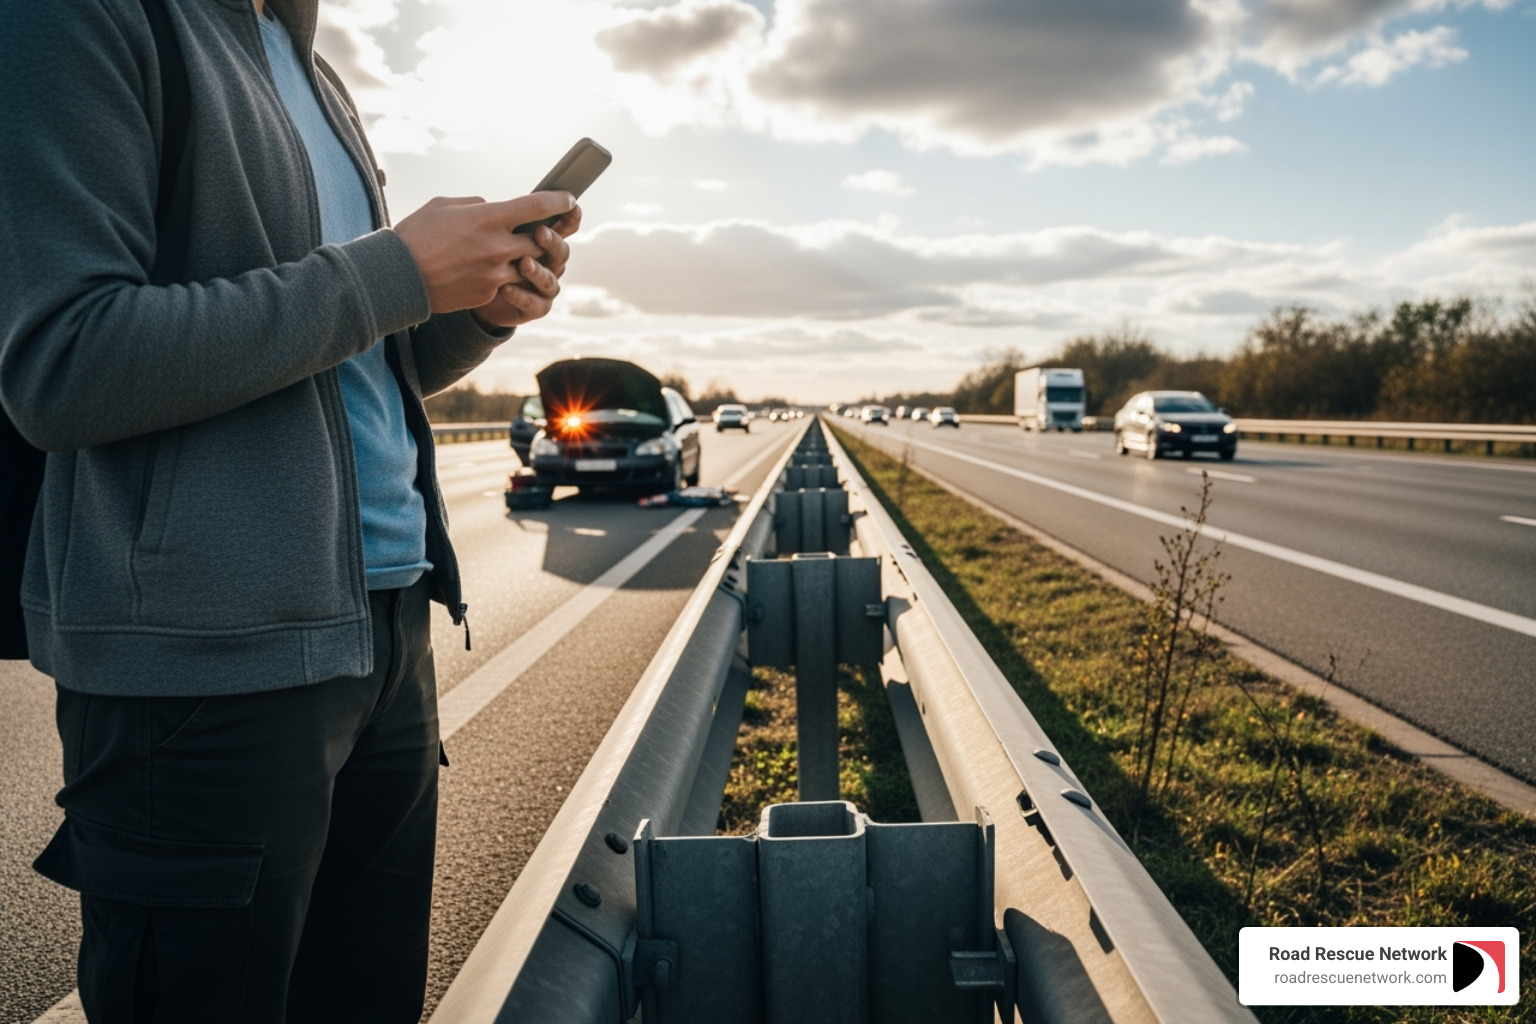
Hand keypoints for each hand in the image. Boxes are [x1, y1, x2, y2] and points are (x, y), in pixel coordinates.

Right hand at [392, 192, 575, 314]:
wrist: (398, 277)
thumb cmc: (416, 235)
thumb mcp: (444, 206)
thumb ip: (476, 206)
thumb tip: (493, 208)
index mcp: (489, 218)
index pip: (537, 206)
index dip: (558, 201)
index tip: (569, 198)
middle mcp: (498, 246)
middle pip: (541, 240)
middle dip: (545, 234)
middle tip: (545, 228)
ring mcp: (495, 273)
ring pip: (528, 266)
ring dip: (526, 258)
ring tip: (516, 251)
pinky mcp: (487, 293)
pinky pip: (507, 282)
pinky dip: (504, 275)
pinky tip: (489, 269)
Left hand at [470, 206, 582, 328]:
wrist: (475, 291)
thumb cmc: (483, 254)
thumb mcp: (490, 231)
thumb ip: (500, 217)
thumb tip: (491, 201)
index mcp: (544, 241)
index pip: (564, 226)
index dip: (570, 217)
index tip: (571, 205)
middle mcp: (550, 263)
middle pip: (561, 252)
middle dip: (553, 242)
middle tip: (540, 233)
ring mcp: (545, 286)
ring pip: (550, 279)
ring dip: (538, 271)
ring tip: (524, 263)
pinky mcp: (535, 307)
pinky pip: (535, 303)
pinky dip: (522, 295)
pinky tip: (505, 287)